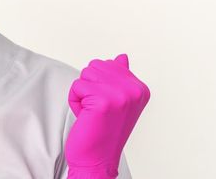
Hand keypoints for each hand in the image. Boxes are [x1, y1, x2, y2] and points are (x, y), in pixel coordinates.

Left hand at [66, 53, 149, 177]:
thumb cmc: (103, 130)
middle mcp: (135, 90)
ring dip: (81, 94)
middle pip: (95, 66)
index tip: (107, 105)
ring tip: (92, 113)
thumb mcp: (117, 101)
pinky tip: (86, 117)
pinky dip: (74, 101)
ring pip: (85, 75)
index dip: (99, 84)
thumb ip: (120, 78)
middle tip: (97, 109)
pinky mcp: (103, 101)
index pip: (108, 64)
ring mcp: (121, 95)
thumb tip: (121, 57)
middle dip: (88, 86)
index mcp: (140, 89)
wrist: (97, 159)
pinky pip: (76, 86)